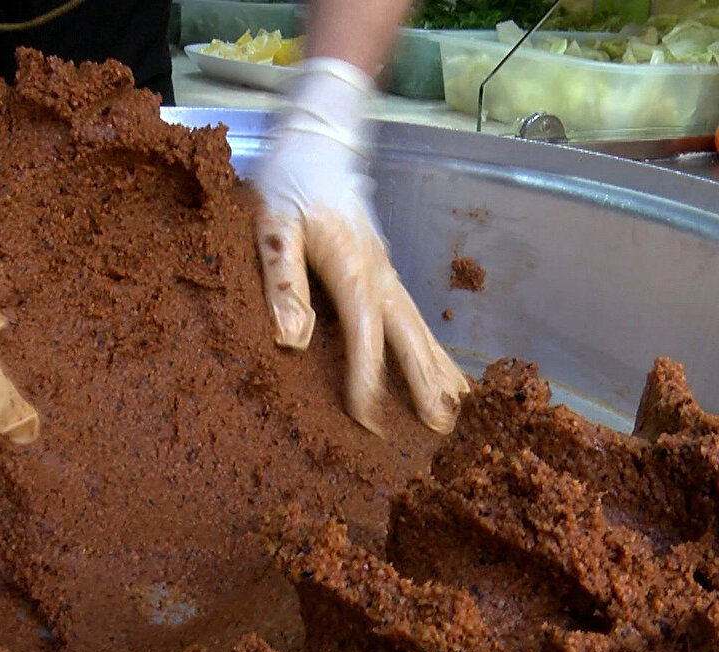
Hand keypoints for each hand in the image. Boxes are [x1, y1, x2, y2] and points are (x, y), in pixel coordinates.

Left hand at [253, 58, 467, 434]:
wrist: (316, 138)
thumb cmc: (289, 179)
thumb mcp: (272, 223)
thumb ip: (283, 277)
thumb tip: (292, 340)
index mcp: (351, 267)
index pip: (364, 336)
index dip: (367, 382)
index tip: (370, 423)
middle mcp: (378, 273)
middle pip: (409, 336)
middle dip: (426, 384)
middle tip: (445, 431)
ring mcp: (386, 270)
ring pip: (419, 327)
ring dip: (439, 370)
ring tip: (461, 412)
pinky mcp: (382, 268)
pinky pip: (412, 316)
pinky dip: (431, 347)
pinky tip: (440, 371)